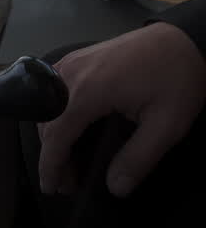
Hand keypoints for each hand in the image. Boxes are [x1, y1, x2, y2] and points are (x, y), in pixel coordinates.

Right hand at [38, 22, 204, 197]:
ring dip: (53, 135)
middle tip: (68, 182)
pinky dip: (54, 115)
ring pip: (46, 107)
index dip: (51, 165)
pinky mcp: (75, 60)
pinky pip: (52, 92)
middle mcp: (70, 74)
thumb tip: (114, 187)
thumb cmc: (175, 79)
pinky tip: (70, 129)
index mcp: (88, 91)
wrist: (181, 39)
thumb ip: (139, 158)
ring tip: (69, 160)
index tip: (51, 188)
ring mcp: (69, 63)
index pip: (57, 135)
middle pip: (46, 122)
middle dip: (53, 155)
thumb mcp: (167, 125)